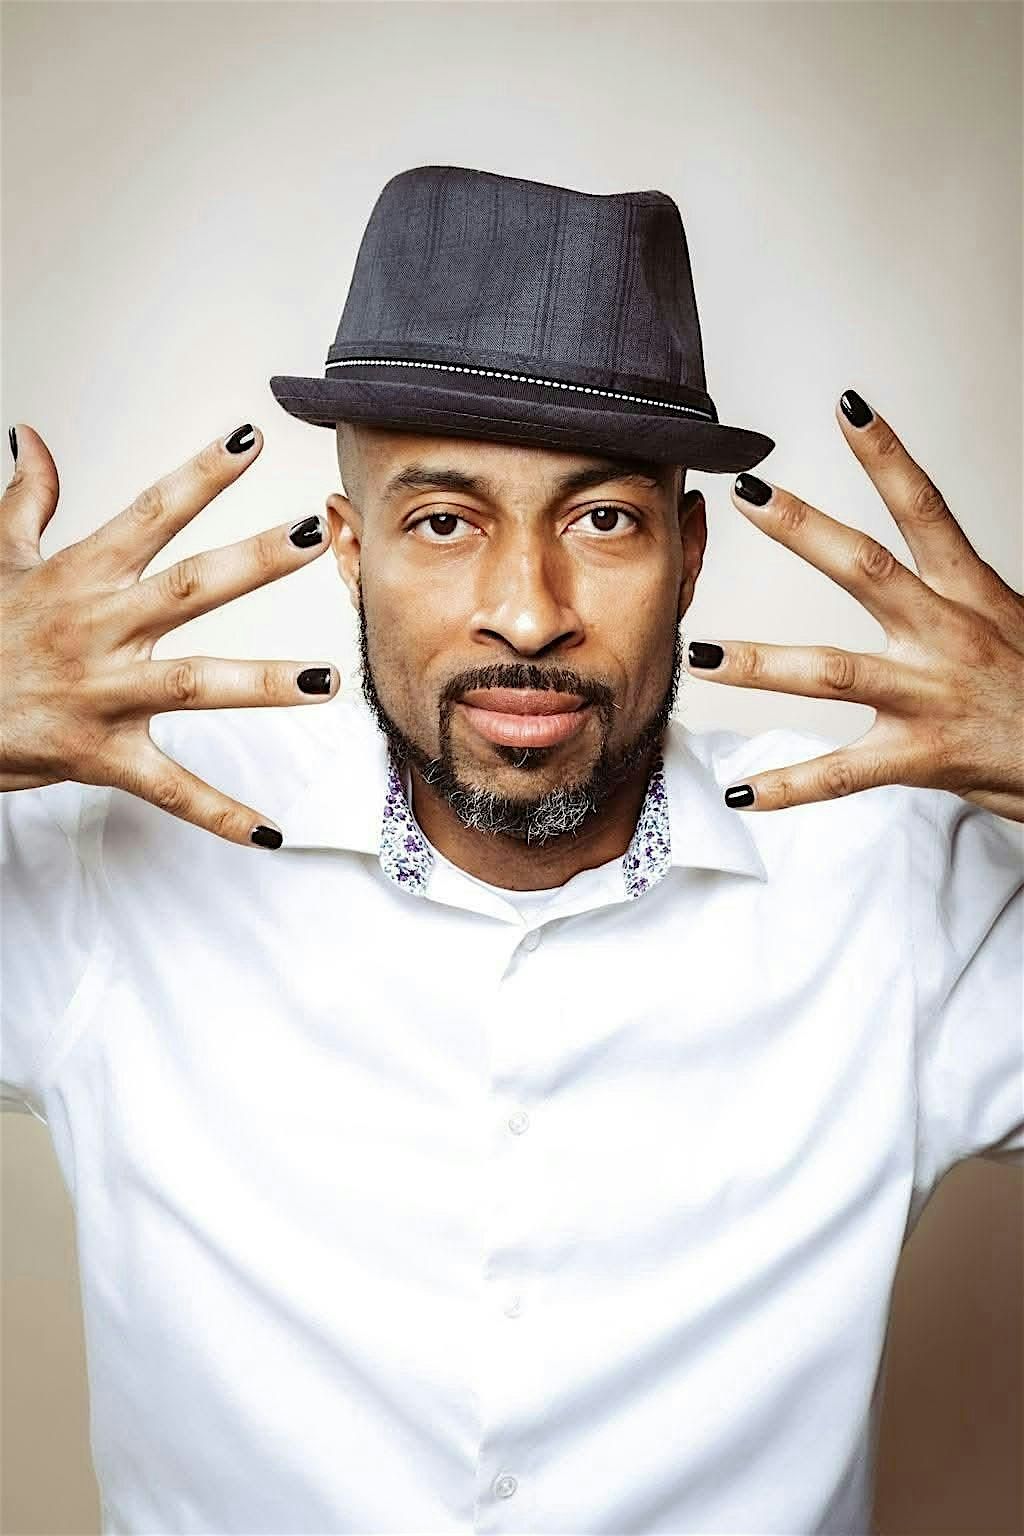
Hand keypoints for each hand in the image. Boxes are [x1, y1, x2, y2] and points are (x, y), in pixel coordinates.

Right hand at [0, 422, 339, 846]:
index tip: (252, 438)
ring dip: (263, 683)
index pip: (150, 512)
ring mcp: (104, 694)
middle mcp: (99, 628)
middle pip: (189, 587)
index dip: (200, 474)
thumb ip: (25, 500)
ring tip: (327, 681)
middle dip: (255, 562)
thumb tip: (31, 438)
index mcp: (81, 576)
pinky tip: (270, 831)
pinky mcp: (100, 756)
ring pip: (195, 684)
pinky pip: (169, 788)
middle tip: (313, 536)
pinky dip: (218, 813)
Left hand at [684, 390, 1023, 821]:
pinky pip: (841, 775)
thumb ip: (956, 593)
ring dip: (761, 664)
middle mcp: (948, 635)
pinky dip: (787, 786)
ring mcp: (930, 696)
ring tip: (702, 656)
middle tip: (746, 493)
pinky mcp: (923, 757)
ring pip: (833, 672)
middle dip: (802, 529)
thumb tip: (921, 553)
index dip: (889, 455)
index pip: (927, 508)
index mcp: (972, 594)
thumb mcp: (1008, 621)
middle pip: (866, 569)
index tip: (848, 407)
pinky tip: (739, 793)